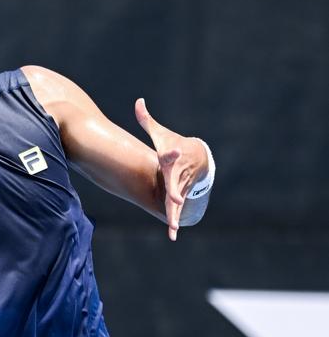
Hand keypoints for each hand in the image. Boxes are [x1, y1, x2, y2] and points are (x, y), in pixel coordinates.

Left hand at [135, 98, 207, 240]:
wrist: (198, 157)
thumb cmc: (173, 145)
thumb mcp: (161, 134)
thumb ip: (146, 120)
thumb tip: (138, 101)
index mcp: (171, 158)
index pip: (171, 155)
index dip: (171, 153)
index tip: (172, 152)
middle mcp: (177, 174)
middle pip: (176, 184)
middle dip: (176, 191)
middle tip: (175, 199)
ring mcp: (180, 187)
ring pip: (177, 201)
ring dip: (175, 214)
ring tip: (173, 226)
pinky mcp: (179, 196)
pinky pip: (176, 210)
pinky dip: (174, 220)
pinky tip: (171, 235)